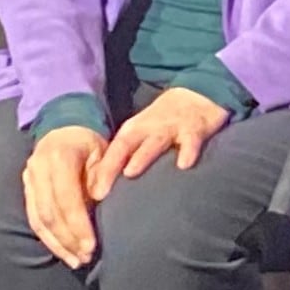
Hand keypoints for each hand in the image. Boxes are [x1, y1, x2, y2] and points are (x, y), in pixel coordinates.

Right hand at [22, 125, 102, 268]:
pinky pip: (35, 219)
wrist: (66, 129)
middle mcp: (39, 168)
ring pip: (39, 219)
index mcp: (59, 156)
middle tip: (86, 258)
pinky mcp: (27, 189)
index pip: (66, 198)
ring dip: (58, 244)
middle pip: (50, 213)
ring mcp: (29, 179)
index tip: (91, 245)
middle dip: (68, 239)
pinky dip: (49, 239)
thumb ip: (102, 175)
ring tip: (77, 261)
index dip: (78, 224)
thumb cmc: (91, 144)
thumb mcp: (103, 152)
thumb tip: (98, 200)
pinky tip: (64, 252)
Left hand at [90, 87, 230, 199]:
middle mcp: (148, 128)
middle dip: (111, 166)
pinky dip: (188, 151)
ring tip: (130, 173)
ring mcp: (171, 127)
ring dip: (141, 157)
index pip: (112, 151)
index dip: (100, 171)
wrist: (196, 95)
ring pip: (154, 142)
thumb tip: (108, 188)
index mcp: (133, 131)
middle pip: (125, 145)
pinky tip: (184, 165)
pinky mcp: (194, 129)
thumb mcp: (143, 135)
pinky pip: (191, 141)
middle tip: (99, 191)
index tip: (92, 194)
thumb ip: (127, 157)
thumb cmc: (165, 124)